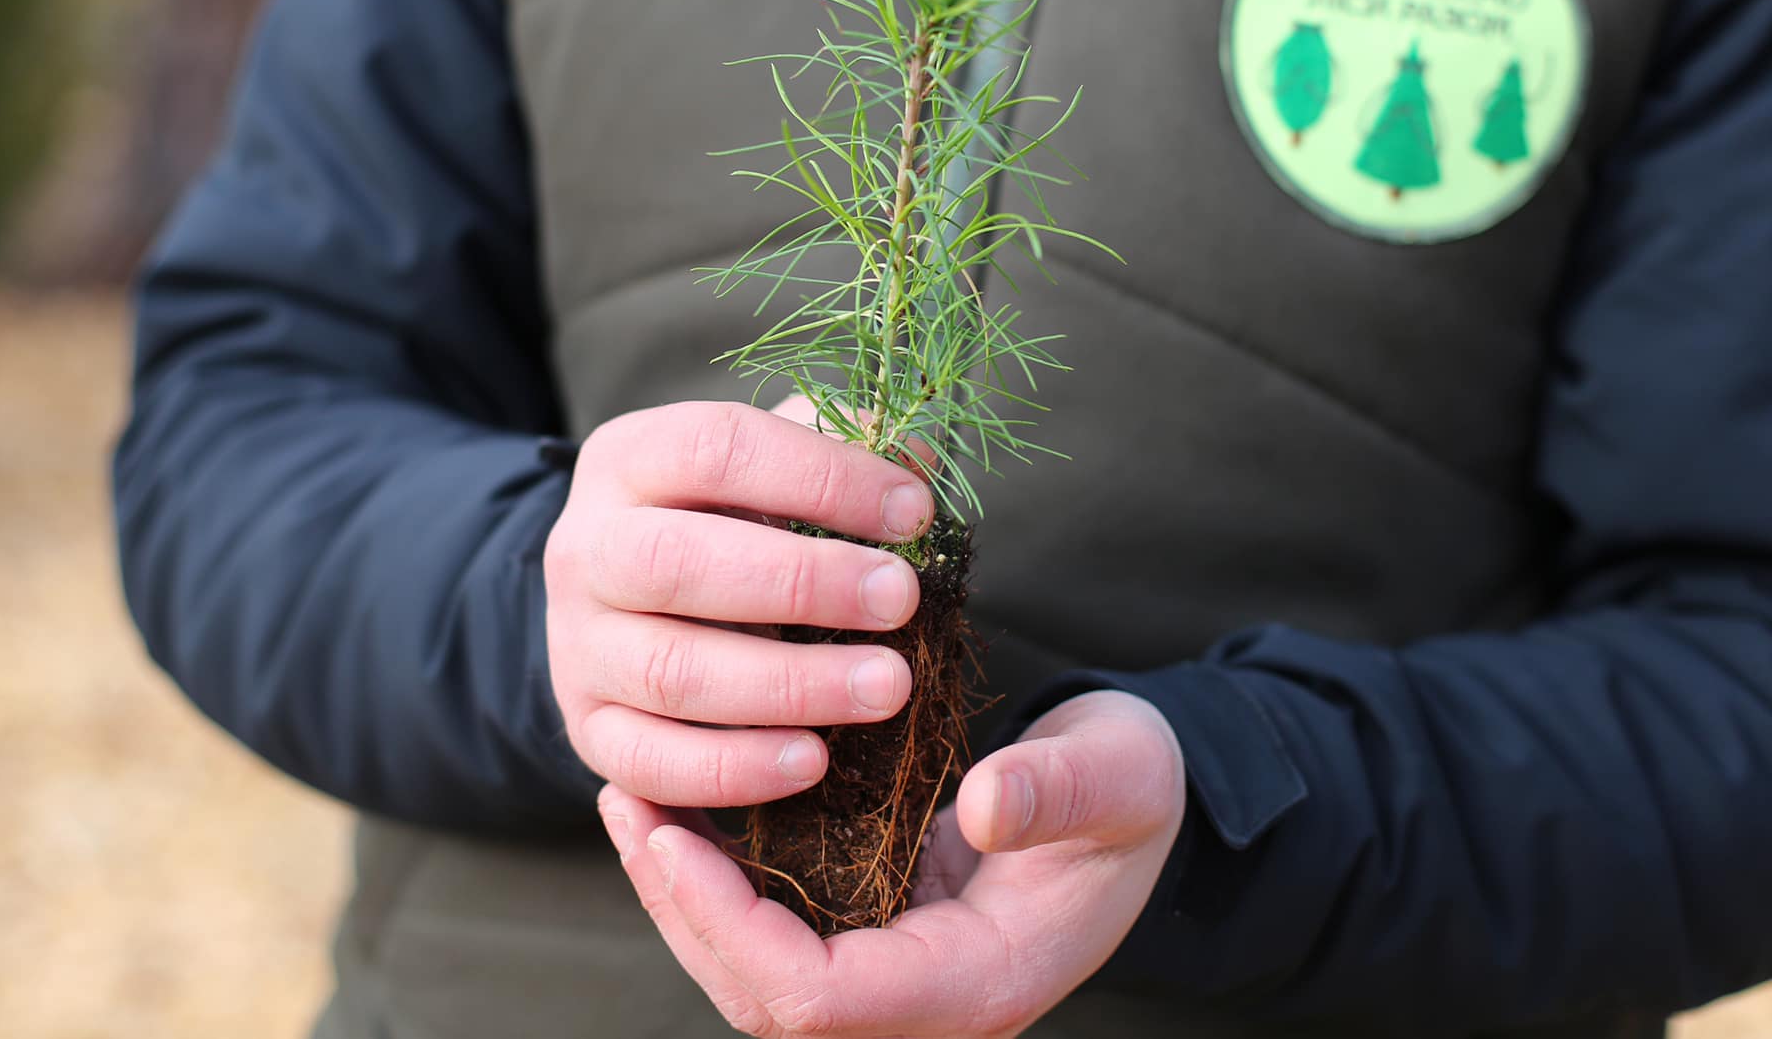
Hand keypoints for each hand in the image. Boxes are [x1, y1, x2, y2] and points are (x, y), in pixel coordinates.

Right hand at [544, 400, 934, 807]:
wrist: (628, 601)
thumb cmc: (726, 520)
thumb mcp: (769, 467)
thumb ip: (837, 450)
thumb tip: (917, 461)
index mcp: (629, 459)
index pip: (717, 450)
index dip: (822, 478)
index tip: (913, 512)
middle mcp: (586, 548)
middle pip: (677, 563)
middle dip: (803, 583)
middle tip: (900, 599)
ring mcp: (578, 645)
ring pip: (671, 672)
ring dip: (789, 686)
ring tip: (887, 687)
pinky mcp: (588, 729)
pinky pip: (651, 763)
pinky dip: (735, 769)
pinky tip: (813, 760)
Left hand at [601, 689, 1186, 1037]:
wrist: (1145, 800)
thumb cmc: (1136, 788)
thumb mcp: (1119, 773)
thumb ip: (1058, 792)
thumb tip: (982, 805)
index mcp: (979, 982)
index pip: (821, 998)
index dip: (732, 927)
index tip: (672, 838)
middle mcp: (927, 998)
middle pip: (767, 998)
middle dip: (684, 911)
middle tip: (626, 802)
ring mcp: (899, 967)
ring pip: (761, 969)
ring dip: (689, 894)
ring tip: (631, 797)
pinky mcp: (881, 925)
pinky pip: (782, 925)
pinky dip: (727, 875)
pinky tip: (688, 804)